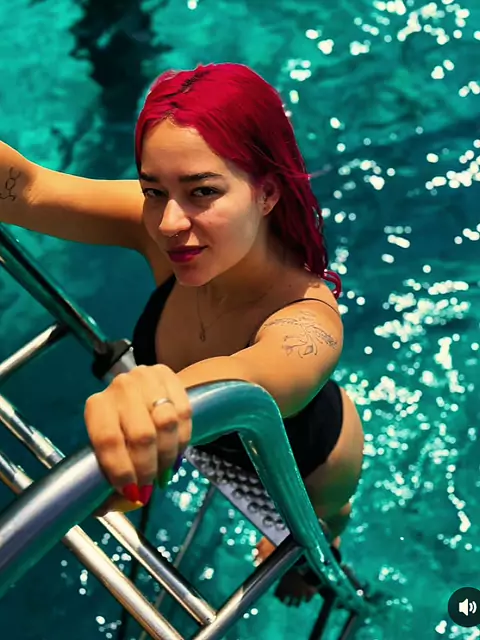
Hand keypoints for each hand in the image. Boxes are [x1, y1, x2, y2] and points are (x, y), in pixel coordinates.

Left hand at [84, 364, 191, 512]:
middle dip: (149, 468)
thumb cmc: (124, 429)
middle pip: (142, 435)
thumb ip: (105, 478)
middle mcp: (120, 387)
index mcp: (97, 406)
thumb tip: (100, 508)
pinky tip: (177, 452)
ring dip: (168, 456)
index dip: (122, 471)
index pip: (108, 441)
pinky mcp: (169, 376)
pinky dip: (183, 440)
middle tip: (150, 487)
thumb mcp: (109, 448)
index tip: (132, 492)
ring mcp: (146, 378)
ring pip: (166, 423)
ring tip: (165, 472)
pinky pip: (184, 413)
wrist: (146, 391)